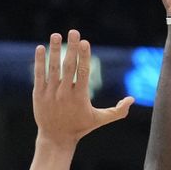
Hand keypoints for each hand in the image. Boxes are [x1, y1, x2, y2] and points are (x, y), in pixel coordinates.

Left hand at [33, 30, 133, 145]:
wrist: (56, 138)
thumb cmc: (80, 127)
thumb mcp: (100, 120)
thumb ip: (118, 111)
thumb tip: (132, 99)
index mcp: (80, 96)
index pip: (83, 72)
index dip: (84, 56)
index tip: (85, 42)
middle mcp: (64, 93)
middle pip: (68, 66)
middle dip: (71, 48)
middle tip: (73, 31)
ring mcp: (50, 93)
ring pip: (52, 68)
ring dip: (54, 50)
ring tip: (56, 35)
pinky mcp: (38, 94)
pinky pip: (39, 75)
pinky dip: (39, 61)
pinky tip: (40, 48)